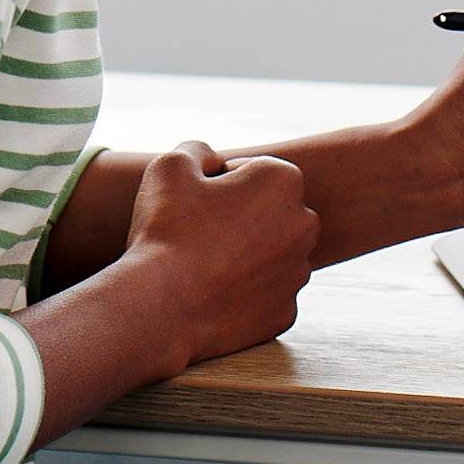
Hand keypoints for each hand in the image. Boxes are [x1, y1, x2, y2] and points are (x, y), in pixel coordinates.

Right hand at [122, 141, 320, 374]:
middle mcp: (305, 224)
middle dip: (238, 219)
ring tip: (202, 268)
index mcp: (285, 180)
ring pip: (269, 256)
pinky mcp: (285, 313)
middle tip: (197, 236)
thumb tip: (212, 161)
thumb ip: (198, 150)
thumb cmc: (165, 231)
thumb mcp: (171, 166)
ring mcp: (298, 272)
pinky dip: (244, 296)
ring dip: (244, 257)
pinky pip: (264, 296)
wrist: (158, 308)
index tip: (193, 205)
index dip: (214, 185)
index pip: (249, 173)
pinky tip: (213, 297)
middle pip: (266, 213)